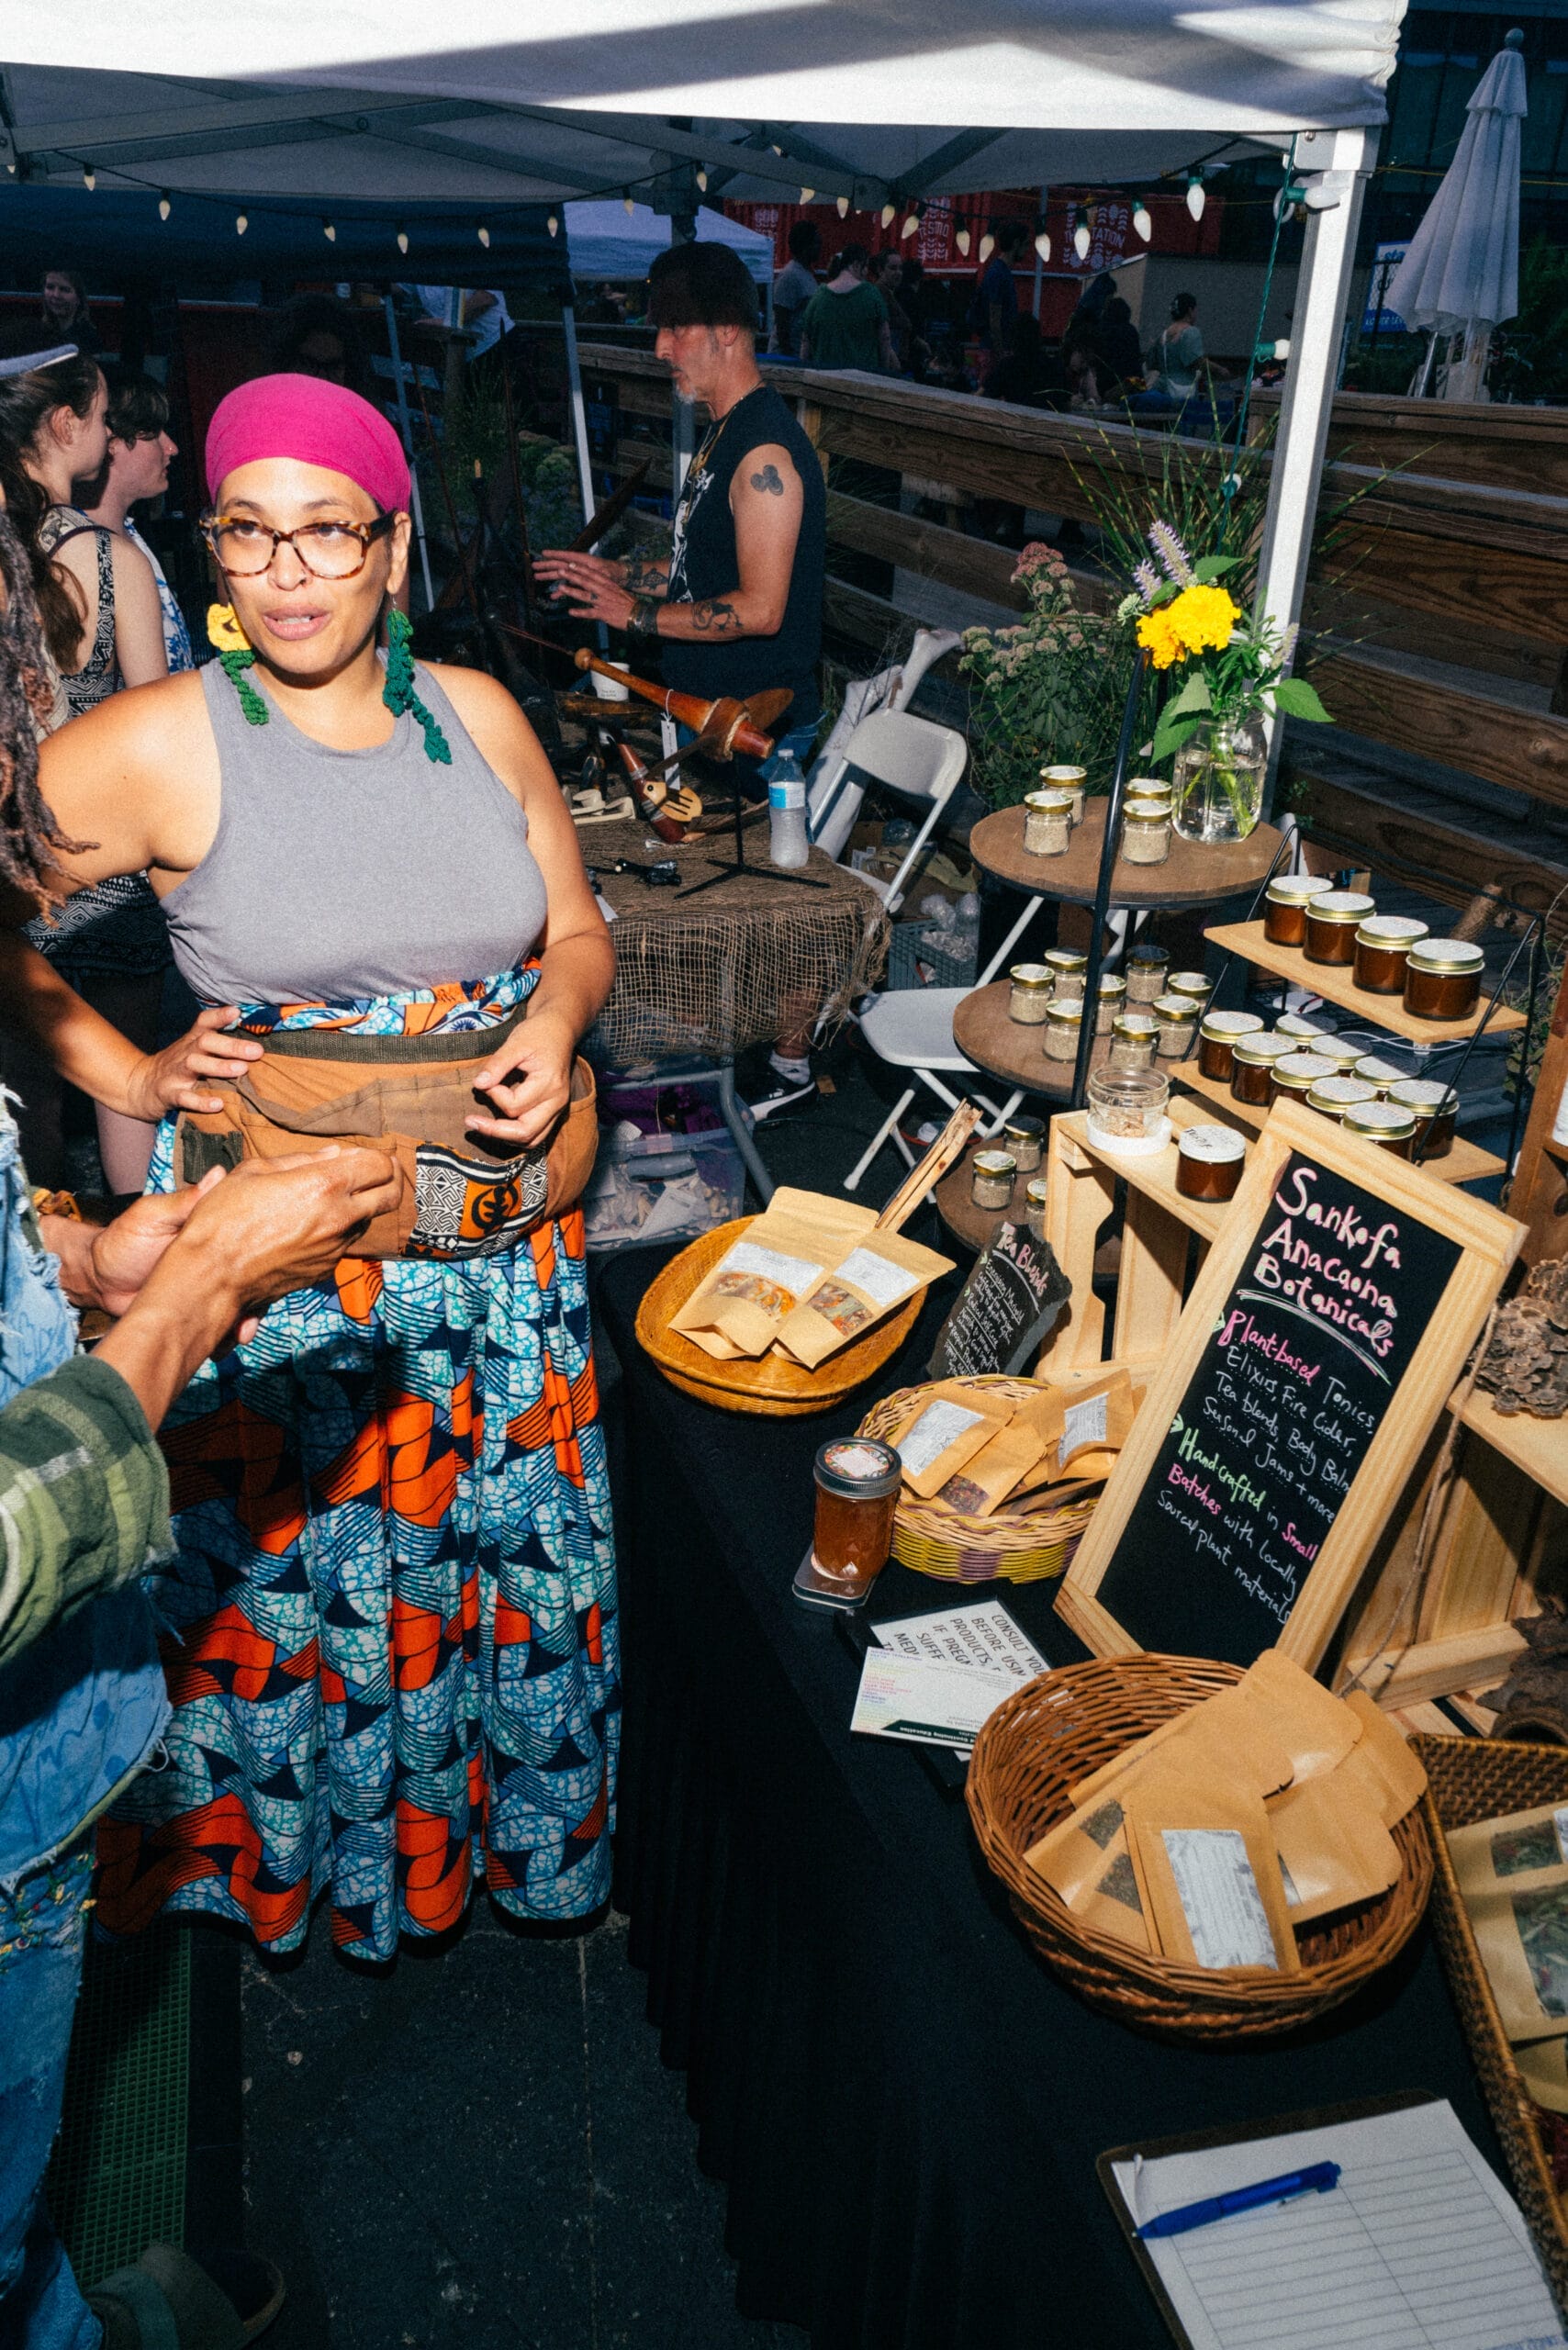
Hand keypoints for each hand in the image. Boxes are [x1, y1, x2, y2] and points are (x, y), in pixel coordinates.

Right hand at [95, 1148, 402, 1429]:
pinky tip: (315, 1223)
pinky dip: (341, 1229)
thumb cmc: (224, 1217)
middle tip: (379, 1171)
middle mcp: (339, 1217)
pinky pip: (345, 1242)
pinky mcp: (327, 1268)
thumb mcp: (255, 1171)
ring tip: (338, 1196)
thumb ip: (301, 1160)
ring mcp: (336, 1246)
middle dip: (390, 1179)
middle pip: (391, 1195)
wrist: (212, 1274)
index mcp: (324, 1185)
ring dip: (362, 1205)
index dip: (378, 1156)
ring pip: (368, 1219)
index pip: (379, 1165)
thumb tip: (335, 1154)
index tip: (369, 1155)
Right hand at [124, 1006, 262, 1120]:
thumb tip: (256, 1043)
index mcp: (193, 1040)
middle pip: (205, 1042)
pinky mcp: (169, 1094)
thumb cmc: (178, 1067)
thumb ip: (220, 1044)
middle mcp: (185, 1053)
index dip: (219, 1015)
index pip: (204, 1022)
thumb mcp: (194, 1050)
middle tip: (256, 1051)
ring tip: (242, 1070)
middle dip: (231, 1045)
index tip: (237, 1012)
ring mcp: (175, 1073)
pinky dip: (201, 1102)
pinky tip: (218, 1104)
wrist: (140, 1086)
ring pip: (195, 1064)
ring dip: (219, 1066)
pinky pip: (184, 1097)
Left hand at [465, 1009, 574, 1150]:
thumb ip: (497, 1065)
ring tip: (482, 1127)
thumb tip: (478, 1085)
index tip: (487, 1080)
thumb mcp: (515, 1043)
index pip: (514, 1106)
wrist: (560, 1030)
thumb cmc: (538, 1034)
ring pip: (532, 1140)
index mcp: (549, 1084)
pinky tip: (498, 1126)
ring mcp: (558, 1109)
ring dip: (505, 1137)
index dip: (494, 1095)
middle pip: (525, 1132)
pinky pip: (536, 1134)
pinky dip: (516, 1134)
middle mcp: (557, 1102)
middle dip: (494, 1131)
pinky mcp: (554, 1111)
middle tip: (469, 1122)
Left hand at [532, 550, 635, 631]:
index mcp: (608, 584)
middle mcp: (604, 591)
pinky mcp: (604, 614)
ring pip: (585, 595)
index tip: (570, 563)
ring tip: (561, 588)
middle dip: (572, 576)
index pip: (592, 573)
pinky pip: (590, 613)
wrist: (640, 614)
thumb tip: (597, 582)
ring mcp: (603, 602)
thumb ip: (606, 587)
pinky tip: (570, 611)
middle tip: (560, 570)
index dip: (580, 568)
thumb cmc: (629, 603)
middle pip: (586, 581)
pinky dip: (580, 612)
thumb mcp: (618, 590)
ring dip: (573, 591)